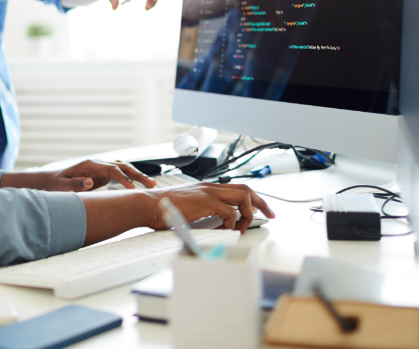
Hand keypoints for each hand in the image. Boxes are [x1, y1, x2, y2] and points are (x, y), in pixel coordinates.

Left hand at [0, 159, 155, 192]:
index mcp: (90, 165)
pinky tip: (140, 186)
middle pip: (122, 166)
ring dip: (137, 176)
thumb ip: (75, 185)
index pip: (112, 169)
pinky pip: (119, 175)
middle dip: (137, 174)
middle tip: (152, 185)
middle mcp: (97, 164)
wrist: (49, 181)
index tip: (132, 188)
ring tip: (152, 185)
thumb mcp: (61, 186)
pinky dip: (131, 179)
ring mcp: (100, 169)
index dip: (123, 178)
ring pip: (123, 169)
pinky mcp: (102, 175)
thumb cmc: (54, 184)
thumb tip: (90, 183)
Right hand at [146, 183, 274, 233]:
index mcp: (206, 187)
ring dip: (249, 213)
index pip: (236, 188)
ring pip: (243, 196)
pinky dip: (233, 224)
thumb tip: (216, 223)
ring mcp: (208, 192)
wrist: (148, 205)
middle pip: (246, 188)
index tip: (260, 209)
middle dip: (262, 202)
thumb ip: (202, 211)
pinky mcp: (205, 202)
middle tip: (271, 214)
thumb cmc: (162, 209)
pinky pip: (230, 213)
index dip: (252, 198)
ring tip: (245, 227)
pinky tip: (227, 231)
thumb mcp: (187, 208)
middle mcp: (209, 187)